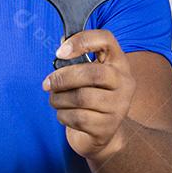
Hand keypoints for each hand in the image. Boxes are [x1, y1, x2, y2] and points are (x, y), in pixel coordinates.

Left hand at [41, 29, 135, 162]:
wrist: (101, 133)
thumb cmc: (90, 95)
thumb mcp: (87, 74)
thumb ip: (76, 59)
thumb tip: (61, 49)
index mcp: (118, 62)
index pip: (106, 39)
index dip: (81, 40)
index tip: (60, 52)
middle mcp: (124, 83)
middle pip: (93, 74)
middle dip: (63, 77)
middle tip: (47, 83)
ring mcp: (119, 107)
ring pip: (82, 98)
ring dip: (59, 98)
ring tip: (54, 99)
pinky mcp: (107, 128)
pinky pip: (78, 118)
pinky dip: (63, 115)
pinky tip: (63, 114)